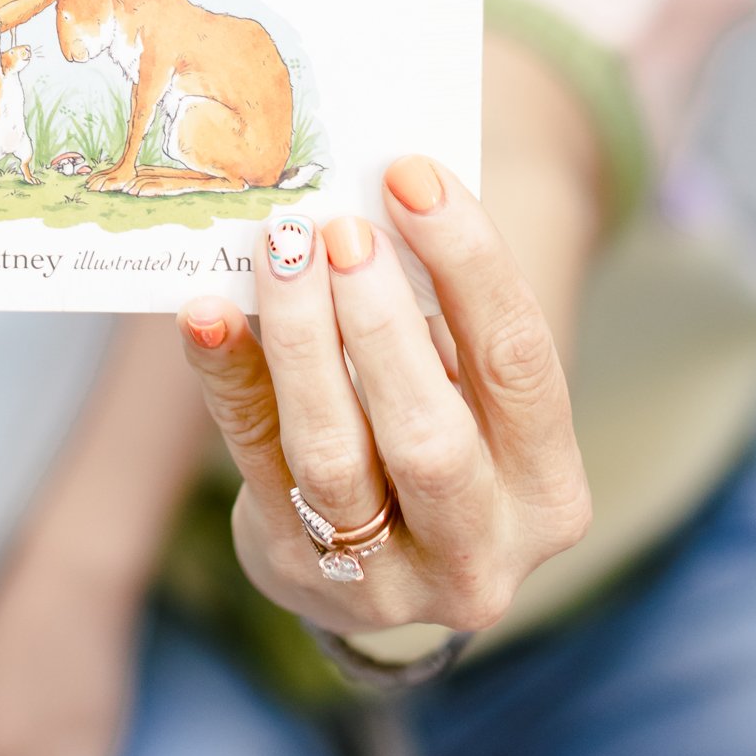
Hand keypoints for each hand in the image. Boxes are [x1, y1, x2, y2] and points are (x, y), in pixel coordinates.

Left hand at [178, 160, 591, 637]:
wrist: (381, 571)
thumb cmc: (433, 433)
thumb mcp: (467, 392)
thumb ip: (439, 315)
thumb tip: (371, 194)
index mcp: (548, 491)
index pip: (520, 362)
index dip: (468, 261)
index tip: (412, 175)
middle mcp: (480, 552)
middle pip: (430, 436)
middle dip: (380, 322)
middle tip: (340, 228)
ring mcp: (382, 580)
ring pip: (333, 454)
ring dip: (301, 339)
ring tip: (279, 249)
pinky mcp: (293, 568)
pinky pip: (253, 456)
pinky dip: (228, 375)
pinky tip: (207, 312)